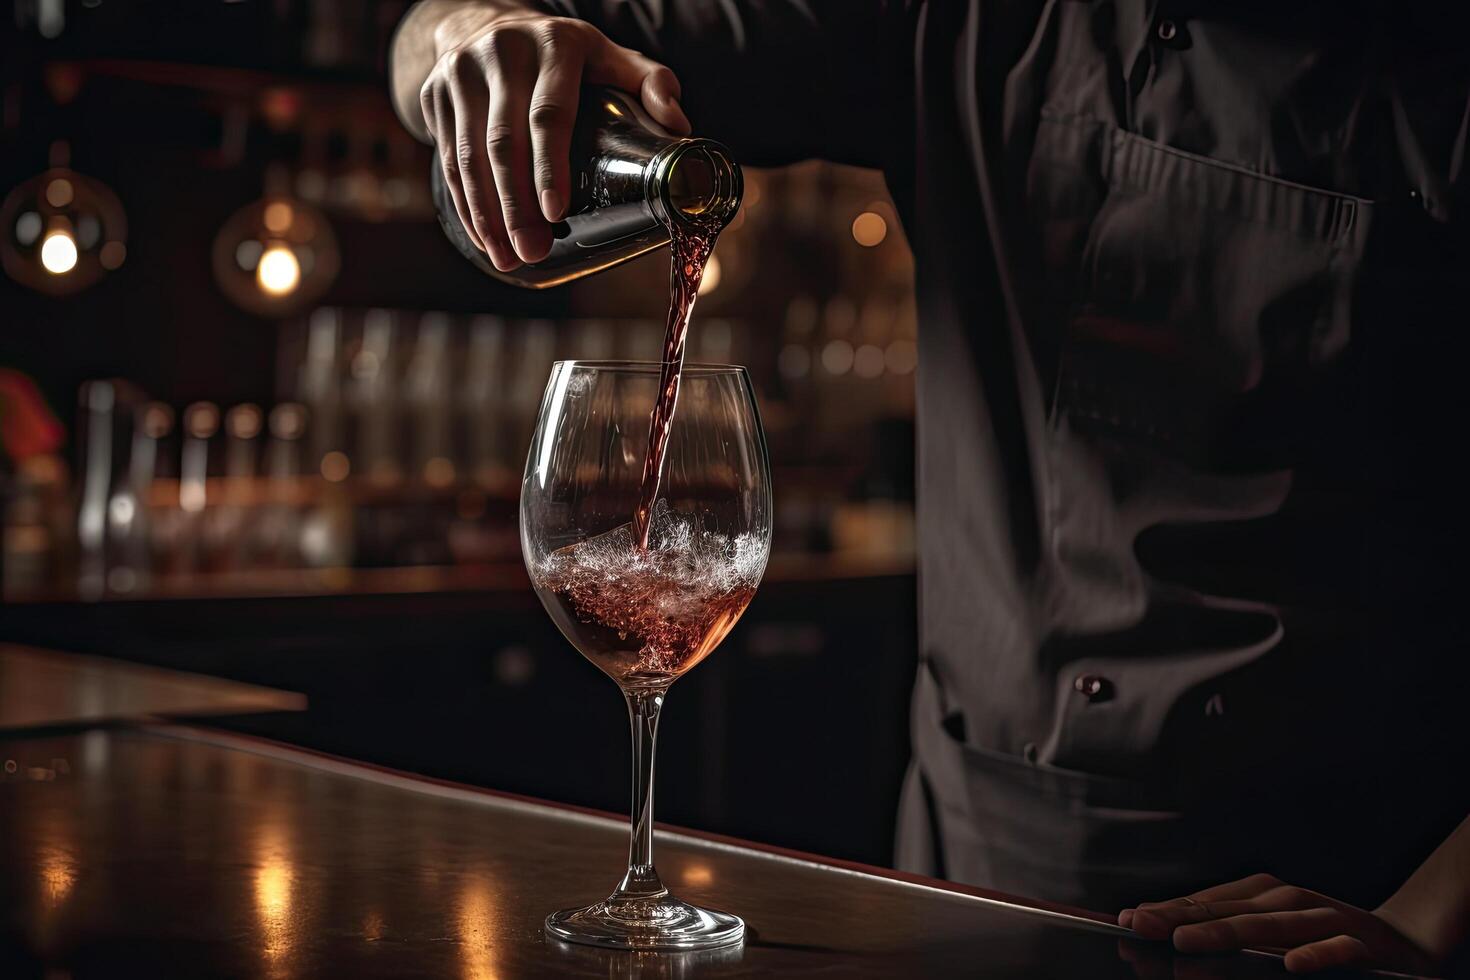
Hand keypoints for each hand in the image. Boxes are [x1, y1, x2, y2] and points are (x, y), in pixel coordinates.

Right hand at [417, 4, 689, 270]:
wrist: (488, 23)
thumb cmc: (566, 55)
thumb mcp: (612, 56)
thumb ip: (652, 84)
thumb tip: (681, 130)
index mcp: (554, 45)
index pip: (549, 114)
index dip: (550, 166)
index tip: (557, 214)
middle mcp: (501, 53)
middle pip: (504, 142)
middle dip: (517, 206)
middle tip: (533, 252)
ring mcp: (460, 73)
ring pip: (468, 156)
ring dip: (487, 215)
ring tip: (509, 257)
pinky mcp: (435, 95)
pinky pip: (447, 160)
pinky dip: (465, 205)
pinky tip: (484, 238)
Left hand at [1119, 874, 1437, 974]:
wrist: (1403, 943)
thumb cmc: (1319, 936)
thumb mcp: (1269, 927)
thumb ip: (1222, 926)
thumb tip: (1162, 926)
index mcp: (1262, 894)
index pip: (1205, 902)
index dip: (1165, 910)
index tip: (1125, 918)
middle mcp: (1288, 900)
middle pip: (1228, 910)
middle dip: (1181, 917)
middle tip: (1142, 926)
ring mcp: (1325, 919)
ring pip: (1273, 925)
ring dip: (1228, 933)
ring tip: (1187, 941)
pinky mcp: (1361, 944)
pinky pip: (1338, 949)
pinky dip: (1315, 954)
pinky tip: (1291, 963)